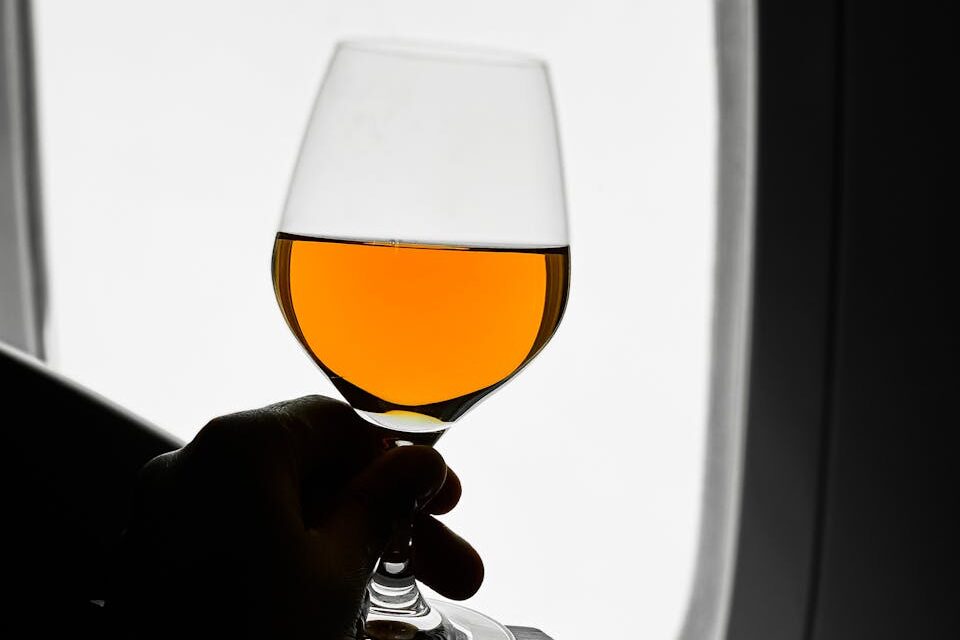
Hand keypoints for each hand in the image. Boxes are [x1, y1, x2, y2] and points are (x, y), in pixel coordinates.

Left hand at [107, 395, 482, 638]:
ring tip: (407, 595)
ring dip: (347, 548)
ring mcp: (166, 519)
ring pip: (281, 516)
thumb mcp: (338, 571)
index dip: (397, 459)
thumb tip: (421, 464)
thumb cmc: (251, 637)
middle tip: (444, 563)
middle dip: (385, 518)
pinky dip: (293, 564)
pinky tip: (337, 606)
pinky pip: (242, 545)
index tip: (436, 496)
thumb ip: (383, 504)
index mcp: (238, 447)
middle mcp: (193, 468)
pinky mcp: (155, 567)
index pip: (337, 423)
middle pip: (313, 474)